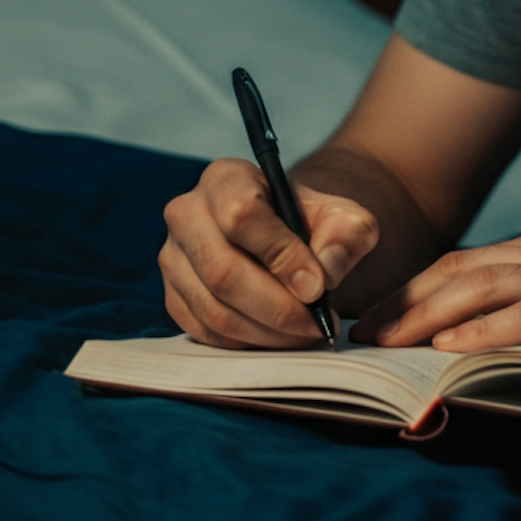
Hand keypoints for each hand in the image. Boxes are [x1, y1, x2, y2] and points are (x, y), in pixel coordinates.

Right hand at [160, 157, 378, 348]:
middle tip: (317, 323)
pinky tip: (280, 338)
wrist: (288, 236)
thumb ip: (346, 236)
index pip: (241, 216)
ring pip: (212, 308)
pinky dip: (246, 343)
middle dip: (276, 306)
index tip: (317, 287)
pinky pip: (204, 331)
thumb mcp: (343, 217)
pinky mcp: (174, 296)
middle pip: (221, 270)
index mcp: (225, 178)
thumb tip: (325, 274)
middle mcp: (187, 214)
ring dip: (265, 331)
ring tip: (307, 332)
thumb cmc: (314, 222)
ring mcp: (174, 258)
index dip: (280, 256)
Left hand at [347, 223, 520, 379]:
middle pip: (463, 268)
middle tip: (360, 330)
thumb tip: (494, 334)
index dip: (417, 286)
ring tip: (385, 340)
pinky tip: (451, 345)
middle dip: (405, 299)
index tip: (377, 313)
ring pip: (483, 285)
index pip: (469, 261)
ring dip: (426, 313)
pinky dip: (485, 328)